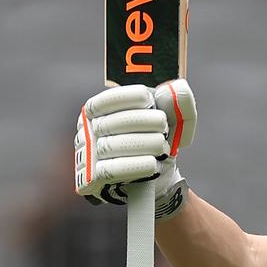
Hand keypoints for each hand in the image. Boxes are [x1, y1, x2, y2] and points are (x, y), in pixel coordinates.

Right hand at [74, 79, 196, 220]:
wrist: (156, 178)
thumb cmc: (158, 140)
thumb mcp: (174, 119)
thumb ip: (179, 100)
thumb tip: (176, 87)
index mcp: (100, 110)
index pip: (107, 99)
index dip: (130, 96)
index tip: (150, 101)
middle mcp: (87, 130)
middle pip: (114, 122)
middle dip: (146, 122)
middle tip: (164, 128)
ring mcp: (87, 155)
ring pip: (113, 146)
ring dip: (145, 144)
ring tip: (161, 146)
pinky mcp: (91, 179)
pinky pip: (111, 170)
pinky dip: (137, 165)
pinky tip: (153, 163)